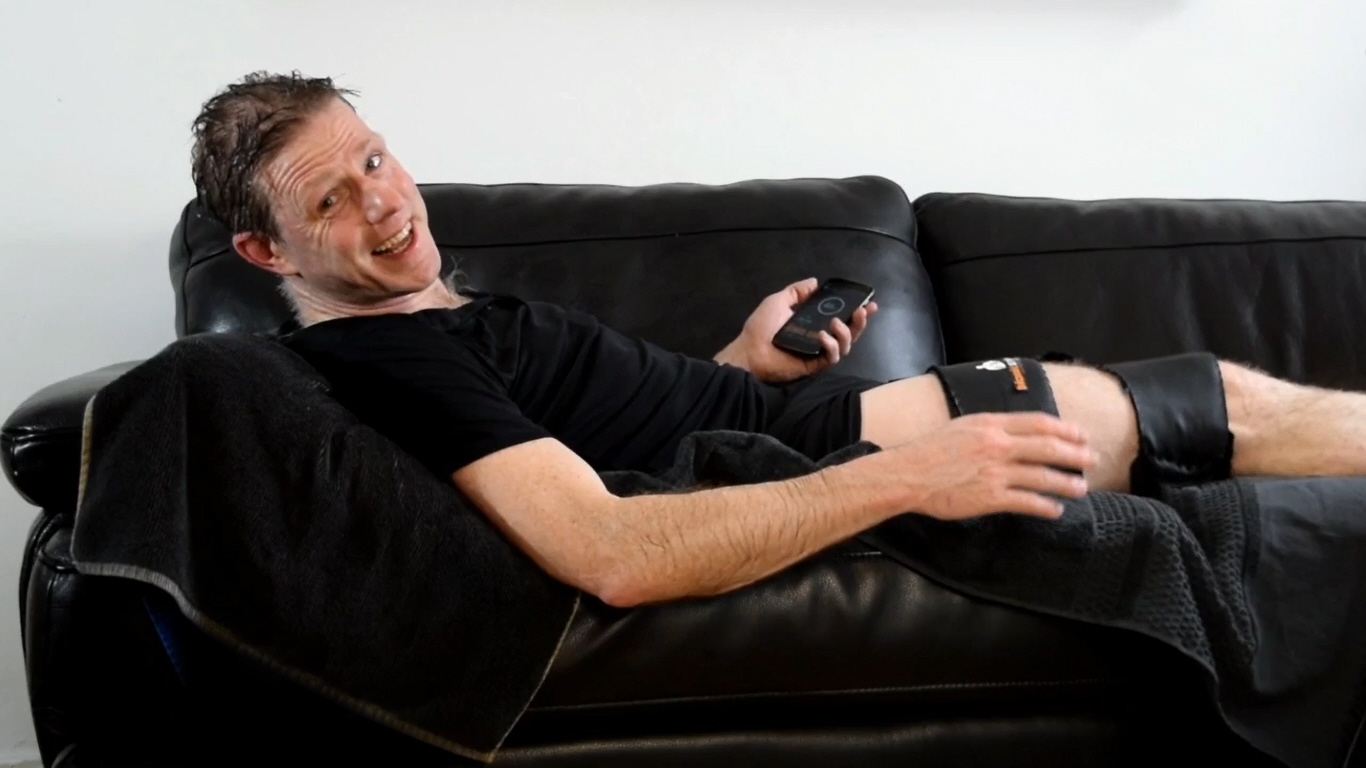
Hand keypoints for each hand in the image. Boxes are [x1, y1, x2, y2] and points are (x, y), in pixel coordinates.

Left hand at [714, 278, 878, 382]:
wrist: (749, 351)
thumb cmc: (761, 326)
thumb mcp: (778, 301)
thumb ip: (796, 292)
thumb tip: (814, 282)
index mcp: (814, 323)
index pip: (842, 316)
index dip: (857, 311)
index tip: (868, 302)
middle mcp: (820, 338)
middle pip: (850, 332)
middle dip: (861, 322)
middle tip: (863, 311)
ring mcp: (818, 353)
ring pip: (845, 345)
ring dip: (847, 333)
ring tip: (836, 323)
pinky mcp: (814, 366)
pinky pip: (832, 358)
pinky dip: (832, 346)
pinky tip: (824, 336)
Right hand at [890, 413, 1096, 519]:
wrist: (908, 474)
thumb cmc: (929, 451)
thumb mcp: (962, 427)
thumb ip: (990, 428)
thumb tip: (1014, 432)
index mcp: (990, 424)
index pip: (1038, 423)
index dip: (1064, 429)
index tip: (1080, 435)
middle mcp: (997, 445)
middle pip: (1047, 447)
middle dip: (1074, 454)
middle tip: (1091, 459)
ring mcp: (996, 472)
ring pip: (1042, 476)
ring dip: (1066, 482)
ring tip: (1081, 487)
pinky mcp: (990, 497)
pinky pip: (1026, 501)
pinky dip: (1045, 506)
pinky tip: (1055, 509)